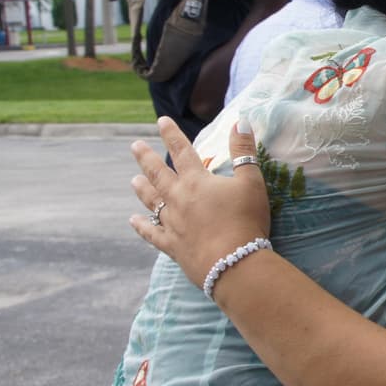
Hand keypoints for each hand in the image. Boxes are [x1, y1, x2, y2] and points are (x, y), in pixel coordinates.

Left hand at [130, 116, 270, 286]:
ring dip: (142, 189)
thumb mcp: (252, 182)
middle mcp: (179, 199)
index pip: (182, 151)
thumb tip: (240, 121)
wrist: (234, 264)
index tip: (161, 121)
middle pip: (158, 174)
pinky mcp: (172, 245)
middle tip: (134, 146)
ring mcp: (172, 223)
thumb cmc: (246, 220)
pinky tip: (133, 220)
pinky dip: (141, 226)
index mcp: (197, 181)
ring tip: (133, 180)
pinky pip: (151, 233)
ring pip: (151, 201)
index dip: (172, 134)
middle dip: (146, 158)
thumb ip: (244, 151)